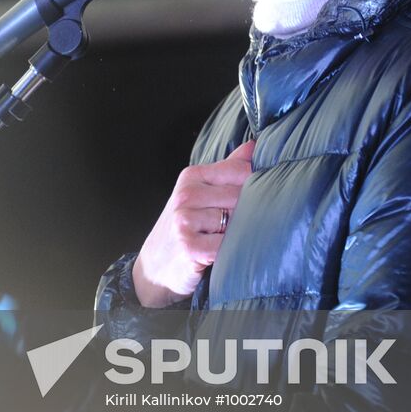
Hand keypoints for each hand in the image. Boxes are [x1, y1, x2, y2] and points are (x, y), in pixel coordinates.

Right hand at [132, 140, 255, 307]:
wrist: (154, 266)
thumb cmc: (185, 226)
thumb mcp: (201, 192)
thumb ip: (228, 168)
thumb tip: (254, 145)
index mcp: (191, 176)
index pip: (239, 170)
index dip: (254, 185)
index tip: (255, 196)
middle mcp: (186, 195)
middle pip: (241, 196)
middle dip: (246, 213)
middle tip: (233, 226)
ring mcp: (185, 220)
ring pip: (236, 221)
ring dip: (237, 234)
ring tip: (222, 240)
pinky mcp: (189, 247)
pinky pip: (226, 245)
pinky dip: (228, 252)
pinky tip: (218, 255)